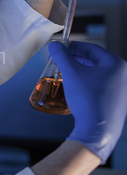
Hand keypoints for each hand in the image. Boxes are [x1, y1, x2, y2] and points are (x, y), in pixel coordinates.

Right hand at [49, 41, 126, 163]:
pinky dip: (86, 84)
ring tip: (65, 75)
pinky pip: (100, 86)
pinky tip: (75, 89)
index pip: (92, 49)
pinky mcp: (117, 102)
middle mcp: (123, 76)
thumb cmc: (89, 100)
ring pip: (96, 74)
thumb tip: (55, 45)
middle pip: (95, 61)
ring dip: (80, 72)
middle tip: (61, 62)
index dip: (73, 47)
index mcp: (116, 65)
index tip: (61, 48)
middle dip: (75, 61)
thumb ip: (62, 55)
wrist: (97, 129)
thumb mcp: (71, 73)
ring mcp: (121, 90)